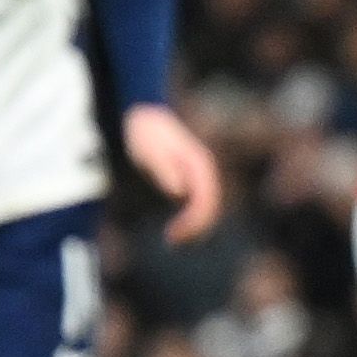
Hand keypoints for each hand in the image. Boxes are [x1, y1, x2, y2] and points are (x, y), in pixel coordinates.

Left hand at [123, 103, 223, 240]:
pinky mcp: (192, 179)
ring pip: (207, 206)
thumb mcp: (149, 148)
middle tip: (172, 240)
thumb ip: (164, 168)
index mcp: (199, 164)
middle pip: (211, 206)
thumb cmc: (145, 132)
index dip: (195, 221)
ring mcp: (200, 175)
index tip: (174, 234)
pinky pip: (199, 203)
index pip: (207, 199)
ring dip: (195, 226)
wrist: (145, 116)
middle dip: (196, 228)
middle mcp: (204, 170)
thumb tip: (180, 191)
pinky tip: (176, 228)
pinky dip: (191, 218)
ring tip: (173, 238)